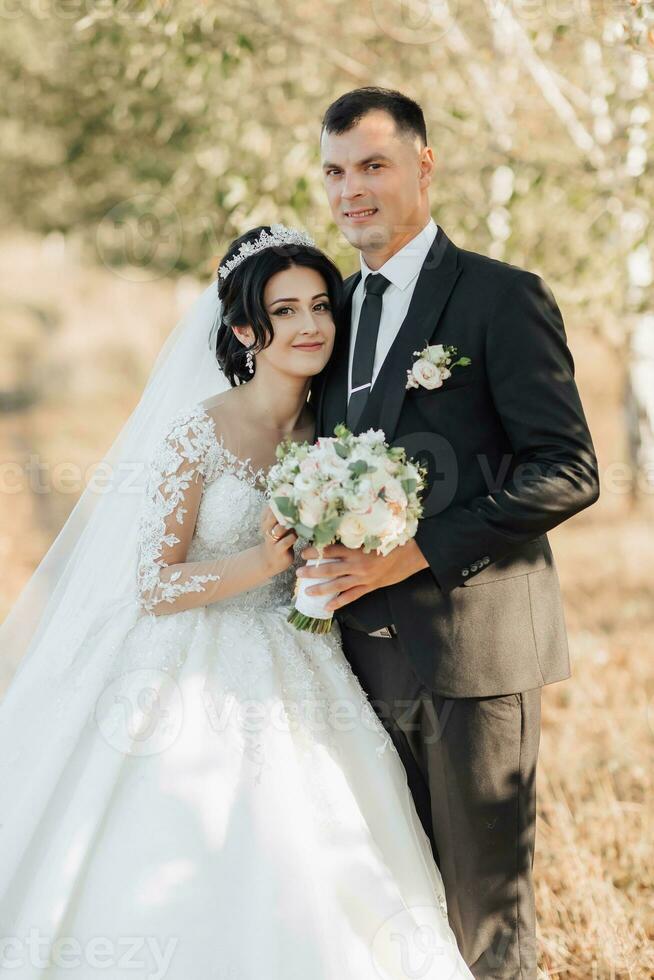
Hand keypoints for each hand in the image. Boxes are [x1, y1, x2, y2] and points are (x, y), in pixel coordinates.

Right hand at [259, 506, 297, 575]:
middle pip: (272, 516)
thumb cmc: (279, 539)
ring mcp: (272, 540)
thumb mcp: (280, 525)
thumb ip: (287, 515)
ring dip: (289, 524)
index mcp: (266, 520)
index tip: (292, 495)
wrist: (270, 560)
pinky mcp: (278, 551)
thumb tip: (303, 502)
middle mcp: (267, 529)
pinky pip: (285, 542)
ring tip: (298, 521)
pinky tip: (298, 535)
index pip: (270, 507)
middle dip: (283, 511)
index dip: (280, 501)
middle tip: (296, 505)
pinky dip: (292, 537)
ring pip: (279, 529)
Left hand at [297, 539, 428, 610]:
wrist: (411, 554)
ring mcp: (363, 578)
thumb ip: (356, 536)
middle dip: (312, 571)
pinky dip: (339, 602)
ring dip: (320, 588)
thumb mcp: (373, 535)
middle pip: (329, 569)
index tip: (304, 551)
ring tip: (307, 591)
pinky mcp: (369, 587)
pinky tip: (327, 606)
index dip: (316, 551)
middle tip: (298, 572)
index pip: (331, 550)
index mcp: (357, 549)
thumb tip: (338, 531)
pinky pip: (351, 596)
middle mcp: (357, 564)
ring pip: (337, 585)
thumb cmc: (392, 541)